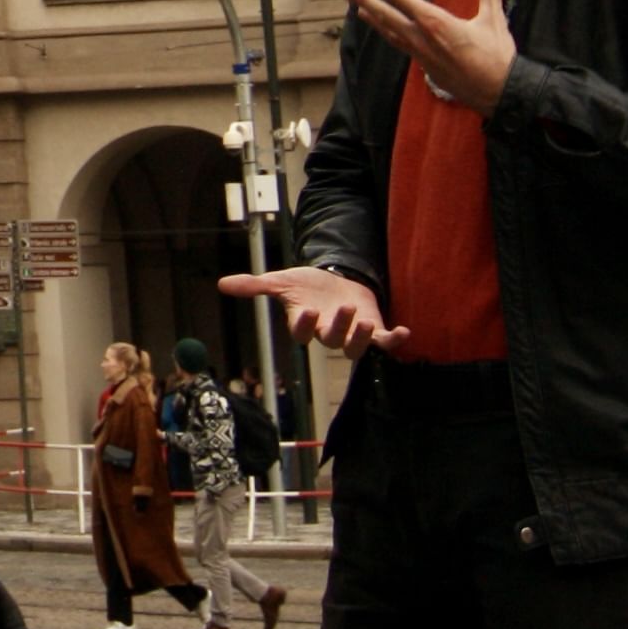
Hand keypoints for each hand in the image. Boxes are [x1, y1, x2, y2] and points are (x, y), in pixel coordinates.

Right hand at [220, 265, 408, 359]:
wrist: (337, 281)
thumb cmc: (308, 285)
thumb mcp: (282, 281)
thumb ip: (255, 286)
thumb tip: (221, 284)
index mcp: (306, 324)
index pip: (302, 332)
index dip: (305, 325)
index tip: (307, 311)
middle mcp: (329, 333)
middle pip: (332, 340)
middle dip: (339, 327)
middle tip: (345, 309)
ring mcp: (352, 334)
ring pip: (357, 347)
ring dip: (363, 338)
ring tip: (367, 322)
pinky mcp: (374, 330)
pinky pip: (385, 343)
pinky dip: (395, 341)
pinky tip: (405, 332)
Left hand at [342, 0, 517, 110]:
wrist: (500, 95)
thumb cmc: (497, 57)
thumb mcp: (494, 20)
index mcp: (434, 23)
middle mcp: (421, 38)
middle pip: (385, 15)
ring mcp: (421, 55)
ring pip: (390, 32)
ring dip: (374, 18)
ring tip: (358, 8)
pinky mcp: (425, 67)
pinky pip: (401, 45)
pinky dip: (390, 34)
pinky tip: (387, 31)